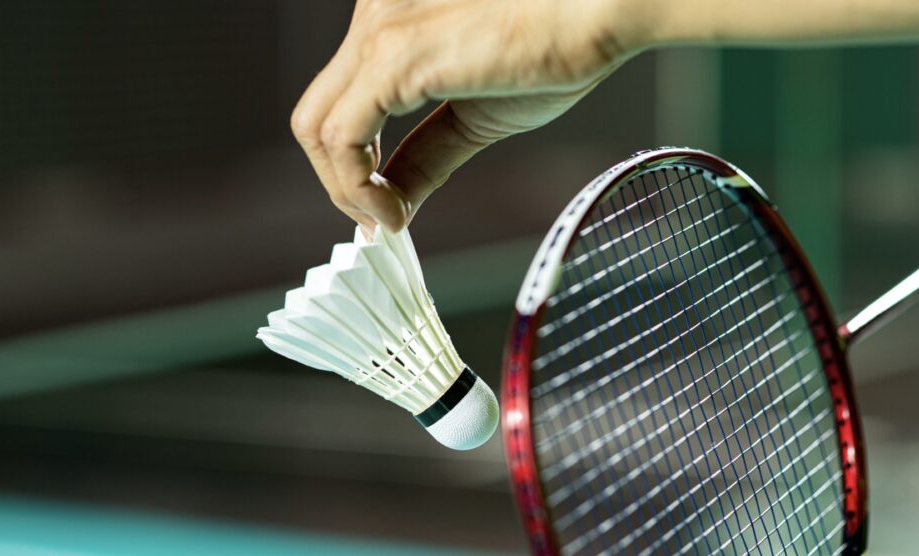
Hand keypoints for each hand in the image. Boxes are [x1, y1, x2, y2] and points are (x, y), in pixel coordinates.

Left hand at [290, 0, 632, 231]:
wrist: (602, 8)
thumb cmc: (558, 44)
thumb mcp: (475, 114)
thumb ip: (427, 154)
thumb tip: (395, 203)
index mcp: (390, 21)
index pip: (340, 104)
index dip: (351, 167)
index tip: (383, 209)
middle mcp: (373, 15)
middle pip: (316, 116)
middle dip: (339, 182)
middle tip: (378, 222)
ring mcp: (378, 30)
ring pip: (316, 128)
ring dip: (344, 190)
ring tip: (387, 221)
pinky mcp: (393, 55)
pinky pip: (341, 137)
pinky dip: (355, 187)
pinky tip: (390, 213)